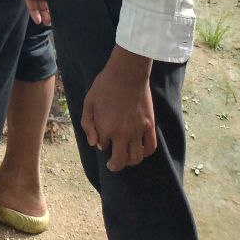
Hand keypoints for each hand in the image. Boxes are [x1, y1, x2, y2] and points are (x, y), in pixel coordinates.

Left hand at [82, 49, 156, 171]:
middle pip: (120, 161)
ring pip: (136, 158)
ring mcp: (137, 131)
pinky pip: (151, 147)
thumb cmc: (105, 85)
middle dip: (115, 166)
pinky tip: (141, 151)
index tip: (101, 138)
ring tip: (126, 159)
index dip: (101, 143)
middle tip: (112, 165)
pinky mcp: (149, 126)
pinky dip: (146, 153)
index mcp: (106, 128)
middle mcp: (122, 134)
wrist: (127, 73)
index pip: (103, 146)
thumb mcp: (89, 101)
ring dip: (130, 162)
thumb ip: (88, 124)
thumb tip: (94, 144)